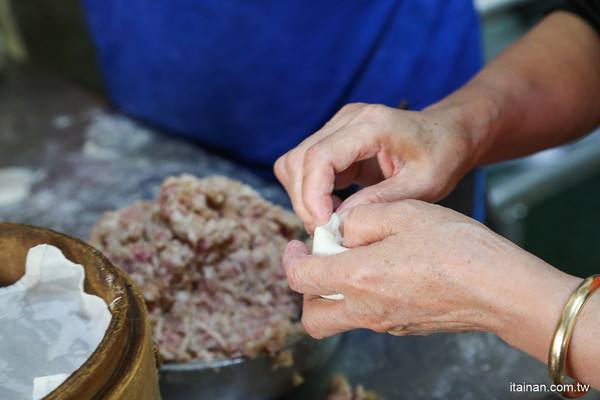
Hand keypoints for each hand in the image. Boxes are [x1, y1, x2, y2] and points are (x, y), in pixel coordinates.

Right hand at [274, 103, 472, 231]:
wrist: (448, 134)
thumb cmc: (442, 157)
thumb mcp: (422, 186)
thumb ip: (380, 202)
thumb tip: (339, 222)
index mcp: (373, 125)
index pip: (320, 156)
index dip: (313, 194)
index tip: (323, 225)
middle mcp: (349, 118)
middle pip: (299, 159)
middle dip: (304, 201)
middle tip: (325, 231)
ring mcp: (339, 125)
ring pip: (294, 162)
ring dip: (304, 196)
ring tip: (331, 220)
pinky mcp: (335, 137)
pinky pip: (305, 165)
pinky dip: (311, 190)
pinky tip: (333, 207)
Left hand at [281, 200, 569, 338]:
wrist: (501, 288)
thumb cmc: (456, 247)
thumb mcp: (402, 213)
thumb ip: (359, 220)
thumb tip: (339, 230)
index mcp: (357, 278)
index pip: (300, 278)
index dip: (291, 259)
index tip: (296, 245)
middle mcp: (366, 310)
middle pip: (312, 317)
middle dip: (307, 290)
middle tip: (319, 261)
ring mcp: (386, 324)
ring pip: (338, 320)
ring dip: (333, 295)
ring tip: (353, 262)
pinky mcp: (405, 327)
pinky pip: (367, 318)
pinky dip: (361, 298)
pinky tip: (383, 271)